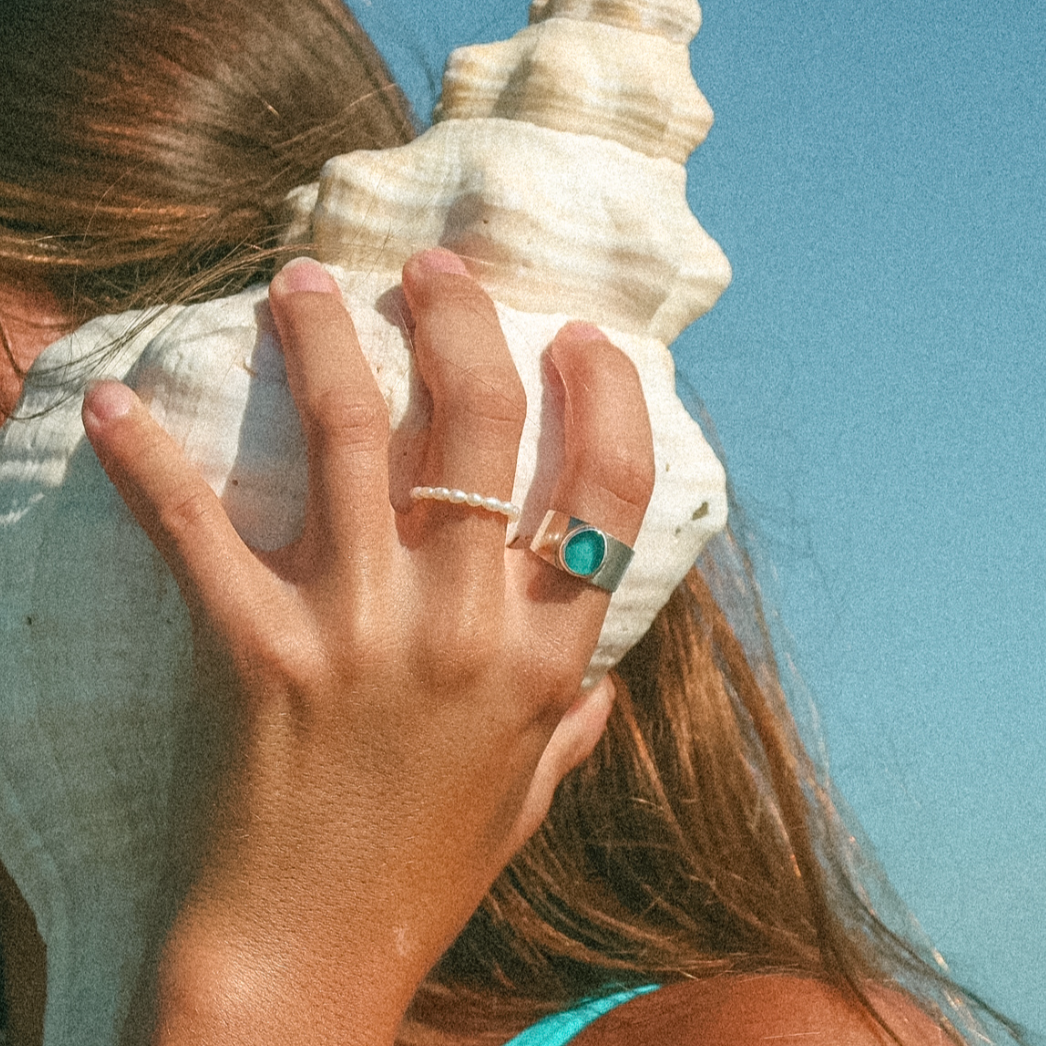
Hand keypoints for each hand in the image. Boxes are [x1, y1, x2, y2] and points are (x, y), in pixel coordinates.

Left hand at [81, 250, 654, 1045]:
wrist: (309, 964)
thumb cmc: (426, 874)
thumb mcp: (531, 795)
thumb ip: (576, 716)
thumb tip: (605, 665)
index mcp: (545, 659)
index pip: (609, 490)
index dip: (603, 394)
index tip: (579, 337)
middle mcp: (467, 628)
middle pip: (482, 424)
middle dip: (464, 320)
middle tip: (432, 269)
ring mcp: (362, 634)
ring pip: (355, 437)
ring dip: (329, 342)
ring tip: (304, 281)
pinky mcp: (258, 653)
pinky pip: (199, 531)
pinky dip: (152, 461)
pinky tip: (120, 405)